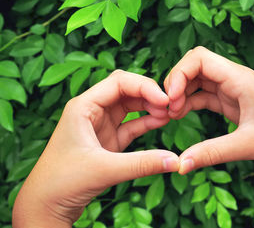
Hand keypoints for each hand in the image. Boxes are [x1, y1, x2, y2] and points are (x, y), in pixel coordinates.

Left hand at [13, 70, 178, 227]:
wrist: (46, 204)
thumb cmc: (62, 182)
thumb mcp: (103, 170)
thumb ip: (141, 164)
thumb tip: (174, 161)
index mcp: (83, 106)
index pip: (119, 82)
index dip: (144, 87)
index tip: (164, 100)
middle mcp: (92, 111)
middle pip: (127, 90)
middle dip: (149, 95)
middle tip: (170, 106)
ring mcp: (101, 125)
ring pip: (131, 107)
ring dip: (150, 107)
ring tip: (169, 114)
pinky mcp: (108, 140)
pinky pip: (132, 125)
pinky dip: (147, 122)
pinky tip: (161, 122)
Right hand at [164, 47, 253, 223]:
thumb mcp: (249, 145)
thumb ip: (212, 153)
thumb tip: (180, 165)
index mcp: (240, 78)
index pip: (199, 58)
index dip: (179, 74)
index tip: (170, 99)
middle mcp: (235, 78)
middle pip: (195, 66)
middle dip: (176, 83)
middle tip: (168, 109)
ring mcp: (233, 89)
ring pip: (198, 81)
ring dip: (181, 94)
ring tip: (170, 115)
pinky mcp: (233, 101)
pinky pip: (205, 96)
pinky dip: (190, 103)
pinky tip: (181, 116)